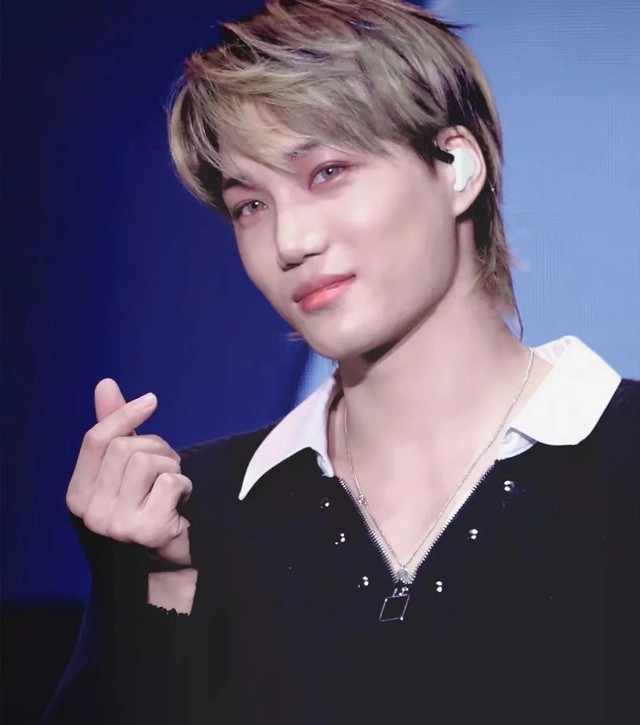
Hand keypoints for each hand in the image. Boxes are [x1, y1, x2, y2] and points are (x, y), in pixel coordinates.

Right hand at [66, 378, 192, 567]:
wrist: (170, 557)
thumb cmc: (148, 504)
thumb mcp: (128, 466)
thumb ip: (115, 428)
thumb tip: (106, 384)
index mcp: (77, 494)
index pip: (95, 440)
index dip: (124, 414)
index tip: (151, 401)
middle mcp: (90, 512)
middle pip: (125, 448)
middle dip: (157, 447)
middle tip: (167, 466)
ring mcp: (116, 524)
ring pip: (148, 461)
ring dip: (172, 466)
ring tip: (173, 486)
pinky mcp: (146, 530)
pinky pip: (171, 482)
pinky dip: (185, 485)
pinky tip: (182, 502)